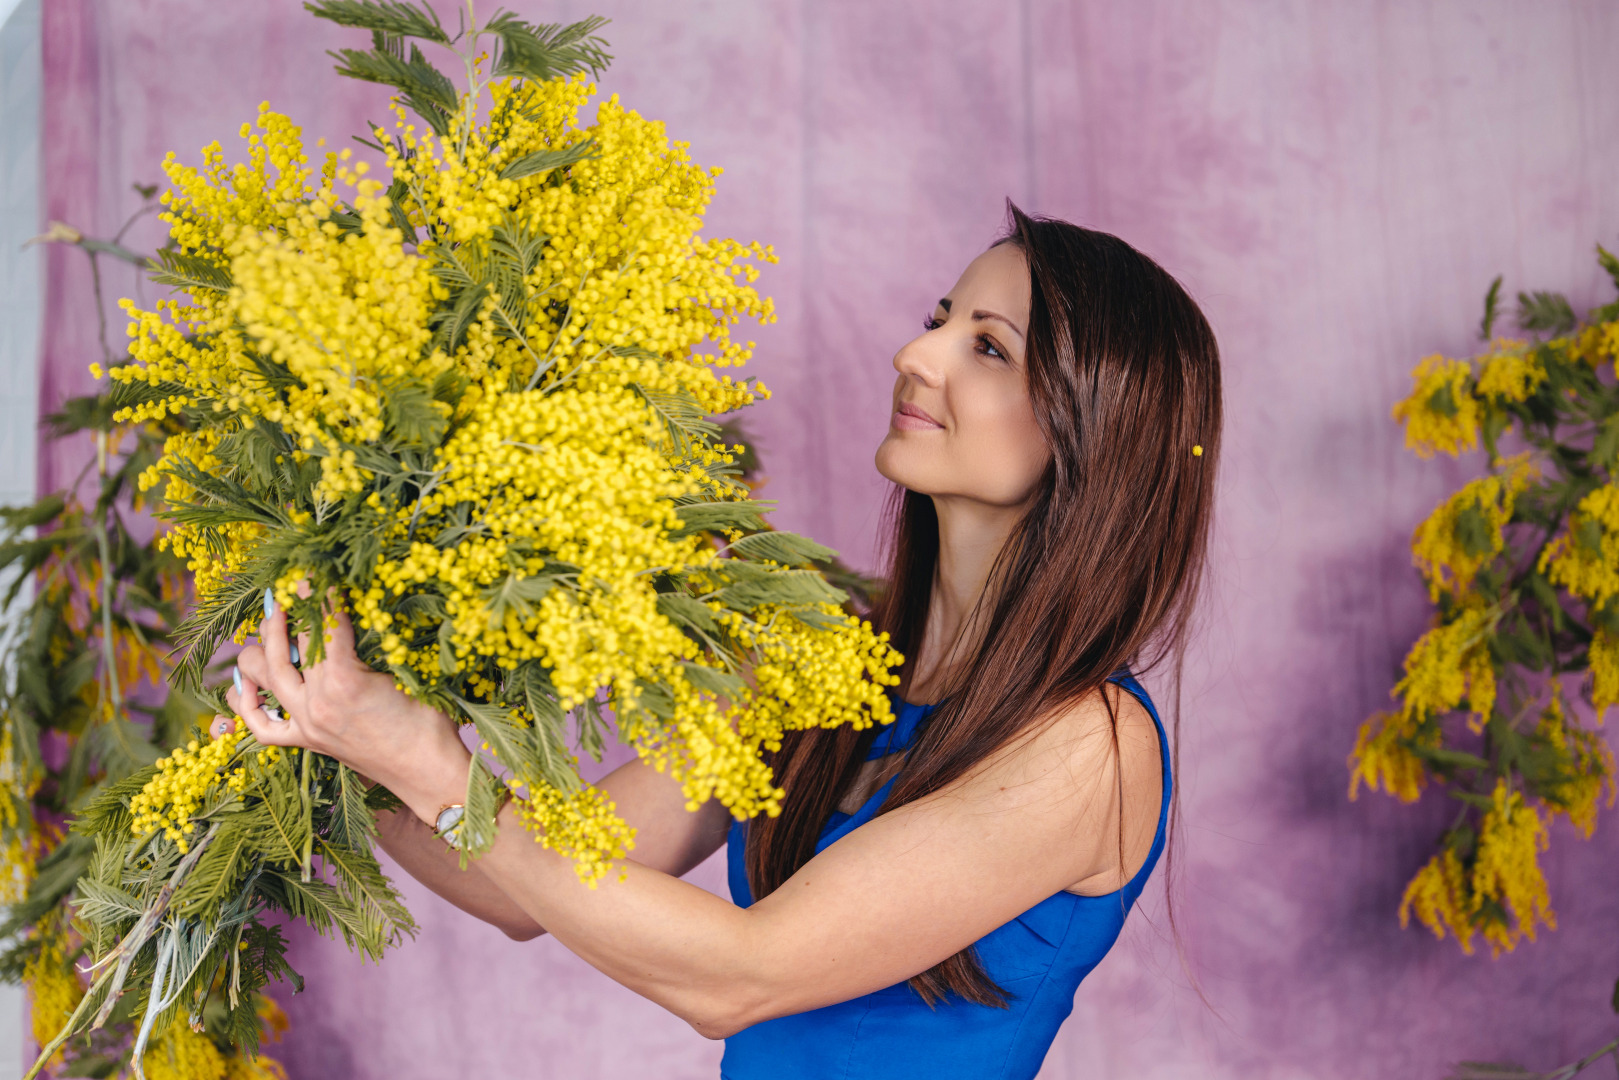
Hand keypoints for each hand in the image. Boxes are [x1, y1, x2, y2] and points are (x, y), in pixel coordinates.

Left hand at [221, 586, 471, 825]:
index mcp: (344, 680)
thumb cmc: (430, 721)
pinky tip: (244, 684)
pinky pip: (261, 725)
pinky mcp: (307, 741)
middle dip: (282, 612)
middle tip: (287, 591)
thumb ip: (379, 638)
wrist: (428, 771)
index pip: (321, 623)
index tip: (312, 569)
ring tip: (272, 626)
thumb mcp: (409, 669)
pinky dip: (245, 703)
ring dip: (260, 648)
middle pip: (282, 645)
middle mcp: (316, 702)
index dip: (318, 592)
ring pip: (262, 677)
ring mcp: (306, 724)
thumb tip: (359, 602)